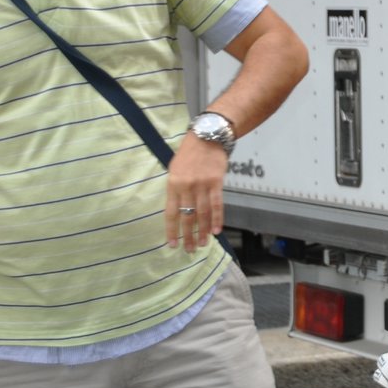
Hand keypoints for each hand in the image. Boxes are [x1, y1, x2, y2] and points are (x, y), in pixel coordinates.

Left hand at [166, 134, 228, 250]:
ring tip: (202, 245)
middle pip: (187, 216)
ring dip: (202, 231)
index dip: (171, 230)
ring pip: (202, 213)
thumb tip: (178, 209)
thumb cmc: (189, 154)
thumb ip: (176, 189)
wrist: (207, 137)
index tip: (172, 244)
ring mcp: (202, 185)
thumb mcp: (175, 169)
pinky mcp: (216, 182)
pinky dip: (217, 219)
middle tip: (189, 250)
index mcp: (172, 184)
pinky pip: (217, 204)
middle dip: (188, 235)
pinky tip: (216, 231)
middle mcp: (186, 186)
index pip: (170, 213)